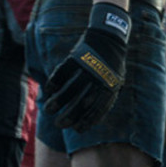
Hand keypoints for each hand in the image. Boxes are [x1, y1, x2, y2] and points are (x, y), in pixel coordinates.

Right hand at [44, 2, 130, 131]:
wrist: (109, 36)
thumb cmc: (112, 63)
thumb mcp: (116, 80)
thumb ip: (107, 97)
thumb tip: (94, 119)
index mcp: (111, 86)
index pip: (98, 109)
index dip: (87, 121)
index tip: (77, 130)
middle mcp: (100, 78)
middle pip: (83, 101)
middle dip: (70, 115)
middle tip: (59, 124)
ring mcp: (88, 67)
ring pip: (70, 88)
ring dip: (58, 101)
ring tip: (49, 110)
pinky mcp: (77, 56)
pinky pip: (63, 72)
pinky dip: (54, 82)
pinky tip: (48, 91)